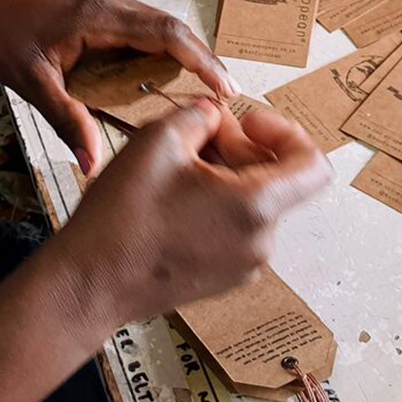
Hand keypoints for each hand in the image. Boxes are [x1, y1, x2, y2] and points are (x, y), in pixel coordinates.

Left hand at [0, 0, 238, 174]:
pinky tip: (154, 73)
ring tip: (198, 90)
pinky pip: (136, 22)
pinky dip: (155, 46)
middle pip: (171, 28)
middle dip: (200, 60)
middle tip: (222, 97)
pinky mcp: (93, 0)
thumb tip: (93, 163)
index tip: (226, 88)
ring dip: (179, 53)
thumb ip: (67, 120)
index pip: (167, 34)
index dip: (202, 61)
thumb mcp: (30, 83)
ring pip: (155, 23)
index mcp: (98, 16)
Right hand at [51, 101, 331, 323]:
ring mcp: (242, 267)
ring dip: (226, 176)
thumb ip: (200, 116)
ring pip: (253, 205)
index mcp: (256, 207)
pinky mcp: (221, 279)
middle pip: (276, 181)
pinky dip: (216, 206)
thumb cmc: (121, 220)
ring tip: (178, 166)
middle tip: (199, 135)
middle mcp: (260, 243)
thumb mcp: (158, 140)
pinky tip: (173, 197)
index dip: (286, 132)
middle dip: (242, 149)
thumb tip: (214, 119)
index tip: (250, 124)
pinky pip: (235, 230)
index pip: (314, 165)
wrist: (88, 284)